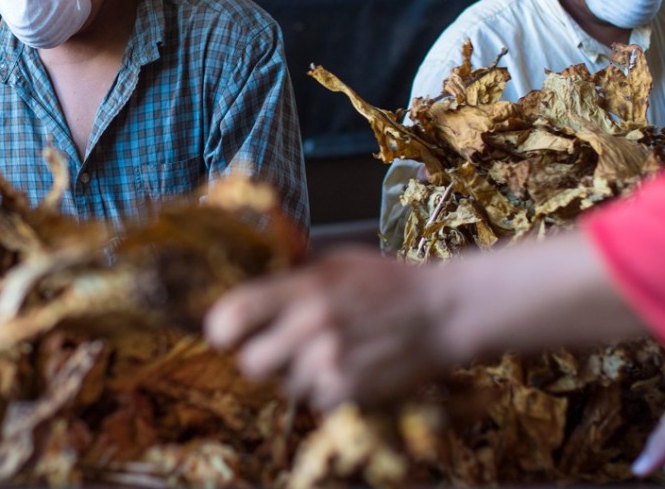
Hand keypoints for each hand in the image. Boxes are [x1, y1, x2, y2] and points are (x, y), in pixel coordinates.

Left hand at [204, 245, 455, 409]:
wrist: (442, 313)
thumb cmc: (388, 283)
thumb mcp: (338, 262)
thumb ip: (293, 276)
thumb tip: (247, 285)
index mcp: (306, 286)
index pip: (233, 314)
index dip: (222, 328)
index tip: (228, 332)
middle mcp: (313, 325)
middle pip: (249, 363)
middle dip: (261, 358)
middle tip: (283, 348)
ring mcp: (331, 363)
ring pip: (285, 386)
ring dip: (300, 376)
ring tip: (332, 353)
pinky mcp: (350, 393)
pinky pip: (315, 402)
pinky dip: (327, 392)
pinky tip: (350, 368)